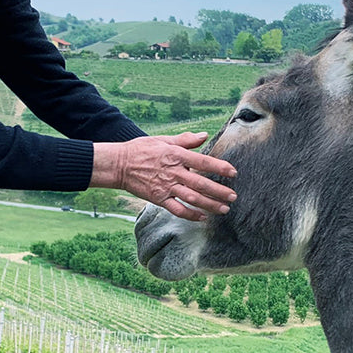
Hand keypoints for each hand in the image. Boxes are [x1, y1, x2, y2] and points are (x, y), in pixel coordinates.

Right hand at [91, 133, 236, 220]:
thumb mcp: (164, 140)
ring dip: (210, 205)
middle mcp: (173, 172)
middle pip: (201, 183)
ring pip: (192, 198)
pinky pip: (177, 209)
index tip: (233, 172)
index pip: (203, 161)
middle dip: (219, 191)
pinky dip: (191, 215)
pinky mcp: (158, 198)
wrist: (119, 164)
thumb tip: (204, 135)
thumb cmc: (142, 150)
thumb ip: (185, 140)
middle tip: (233, 196)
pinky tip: (202, 217)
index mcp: (176, 155)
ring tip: (224, 209)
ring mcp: (166, 186)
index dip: (219, 167)